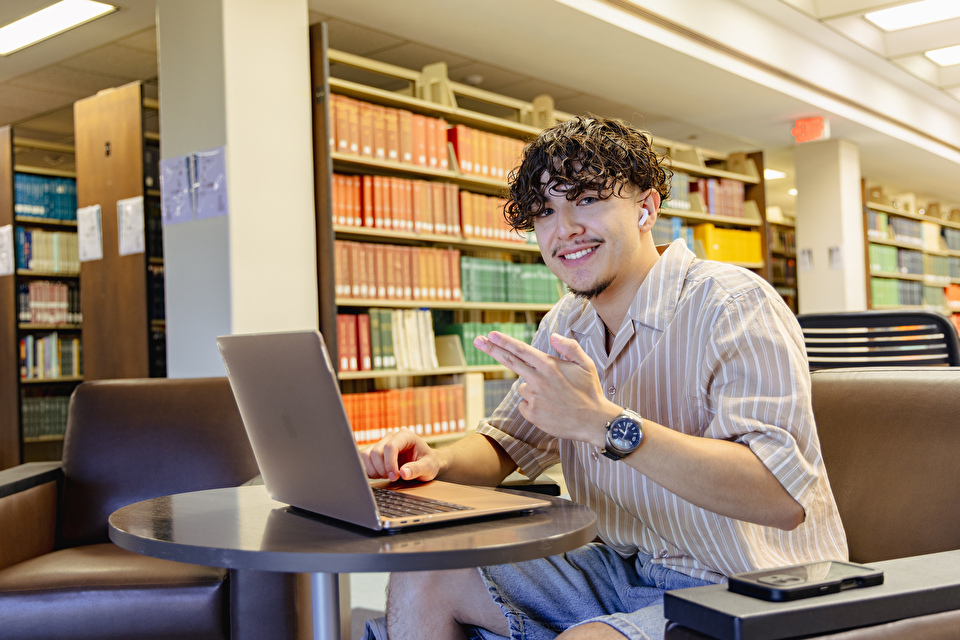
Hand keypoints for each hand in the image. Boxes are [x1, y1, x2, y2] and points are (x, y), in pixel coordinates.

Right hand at [359, 428, 440, 481]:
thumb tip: (403, 473)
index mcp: (405, 435)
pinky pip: (365, 460)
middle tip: (394, 478)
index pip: (390, 447)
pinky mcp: (376, 452)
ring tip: (389, 476)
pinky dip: (371, 471)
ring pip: (367, 455)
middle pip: (376, 452)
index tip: (395, 477)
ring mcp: (382, 443)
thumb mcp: (429, 467)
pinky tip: (383, 475)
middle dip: (383, 469)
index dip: (389, 464)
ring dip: (375, 470)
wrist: (425, 464)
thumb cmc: (429, 463)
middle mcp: (391, 436)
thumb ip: (417, 469)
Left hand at [473, 331, 619, 446]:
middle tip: (478, 340)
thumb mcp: (586, 364)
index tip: (491, 334)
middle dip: (492, 349)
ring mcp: (533, 398)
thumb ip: (570, 348)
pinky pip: (525, 405)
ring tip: (554, 397)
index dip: (504, 341)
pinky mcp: (532, 414)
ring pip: (523, 387)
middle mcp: (538, 380)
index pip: (521, 350)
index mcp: (549, 366)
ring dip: (533, 389)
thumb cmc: (590, 391)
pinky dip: (534, 406)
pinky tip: (551, 409)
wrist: (594, 422)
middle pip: (510, 361)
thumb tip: (554, 336)